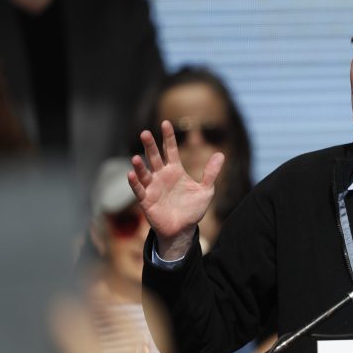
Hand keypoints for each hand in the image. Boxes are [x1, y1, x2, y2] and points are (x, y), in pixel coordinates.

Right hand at [127, 120, 223, 259]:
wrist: (183, 229)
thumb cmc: (193, 209)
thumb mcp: (206, 190)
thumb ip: (211, 173)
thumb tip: (221, 154)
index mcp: (175, 171)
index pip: (170, 150)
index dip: (168, 137)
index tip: (165, 123)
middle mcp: (162, 176)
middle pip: (154, 157)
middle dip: (150, 146)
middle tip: (145, 133)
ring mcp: (152, 187)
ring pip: (144, 173)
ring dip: (139, 165)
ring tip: (136, 156)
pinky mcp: (146, 200)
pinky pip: (139, 190)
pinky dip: (134, 183)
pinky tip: (131, 174)